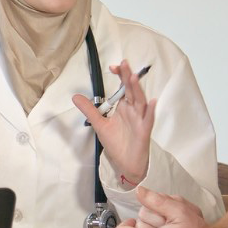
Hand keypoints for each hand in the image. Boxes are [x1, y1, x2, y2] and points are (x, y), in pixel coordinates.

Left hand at [72, 60, 155, 184]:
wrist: (126, 164)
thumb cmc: (117, 143)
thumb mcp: (100, 125)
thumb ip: (90, 110)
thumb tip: (75, 96)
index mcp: (125, 107)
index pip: (124, 87)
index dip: (120, 76)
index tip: (113, 67)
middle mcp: (134, 110)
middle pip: (132, 90)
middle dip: (128, 77)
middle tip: (124, 63)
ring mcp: (140, 120)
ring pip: (141, 102)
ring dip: (138, 89)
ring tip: (133, 77)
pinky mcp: (144, 131)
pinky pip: (148, 120)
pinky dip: (150, 111)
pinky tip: (151, 102)